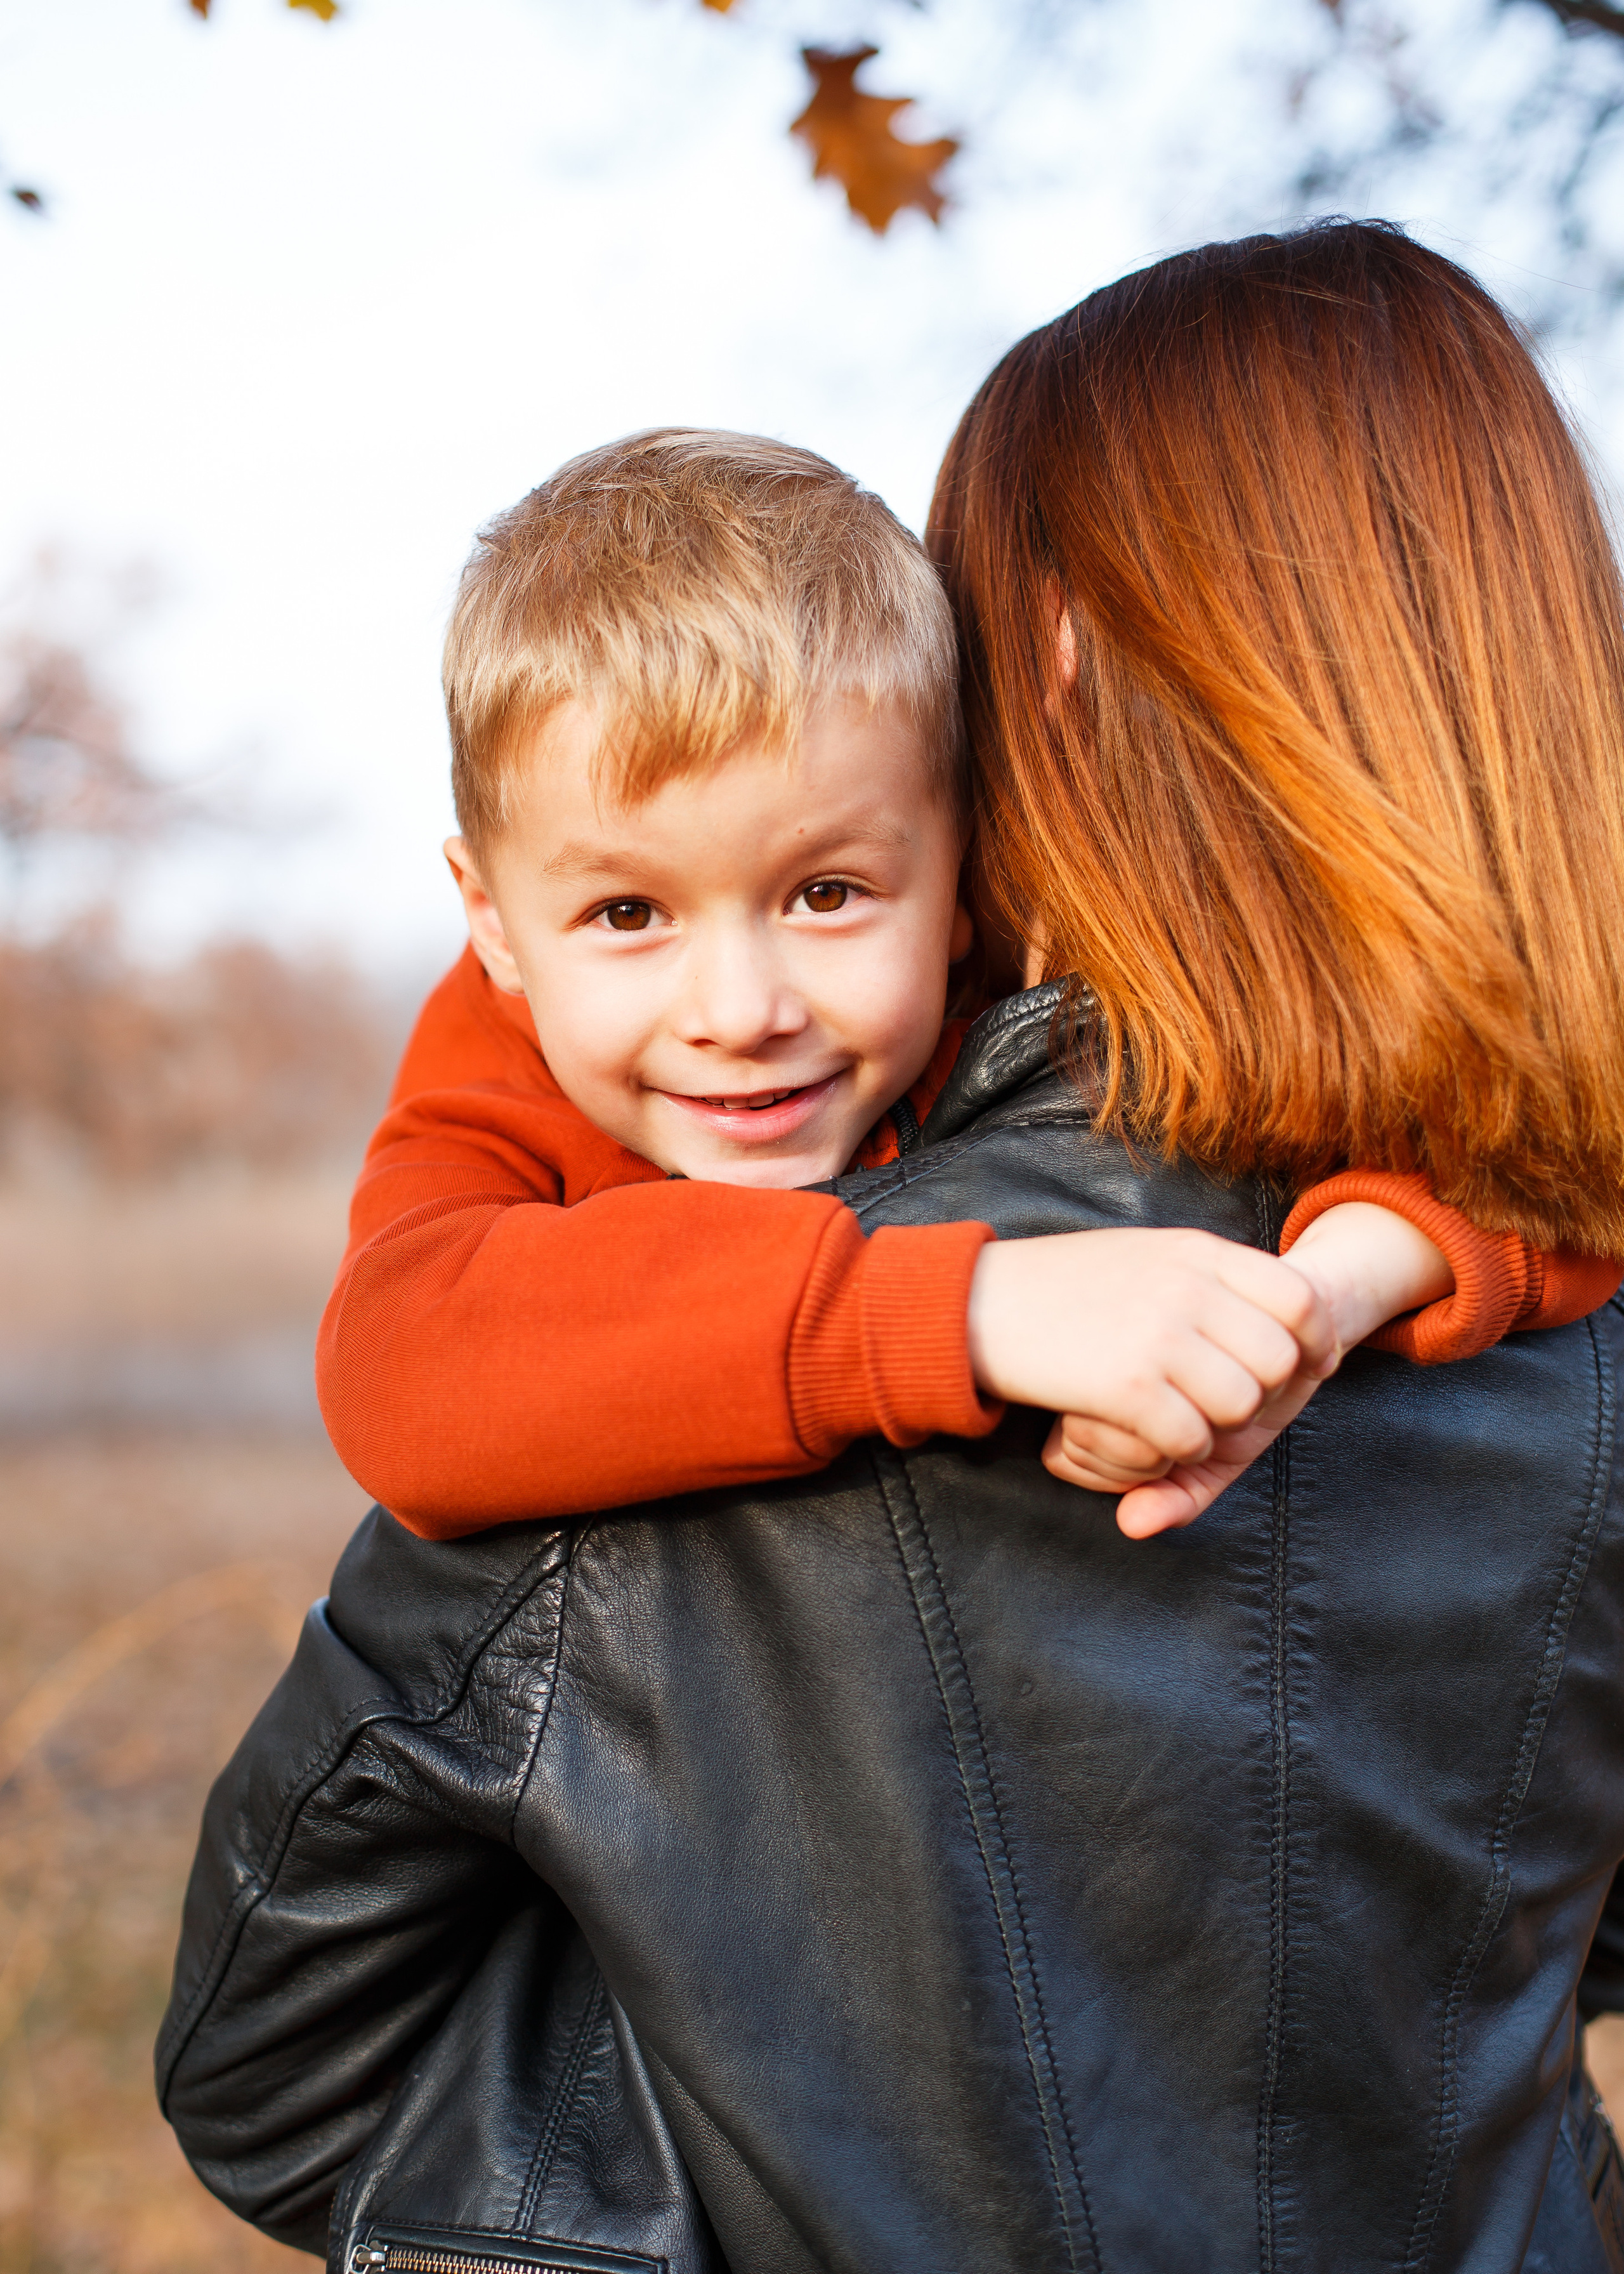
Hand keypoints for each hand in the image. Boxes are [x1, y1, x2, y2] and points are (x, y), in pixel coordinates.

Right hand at [1041, 1201, 1454, 1536]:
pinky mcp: (1127, 1385)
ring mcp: (1159, 1335)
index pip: (1301, 1299)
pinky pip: (1191, 1441)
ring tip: (1171, 1416)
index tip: (1298, 1368)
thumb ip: (1214, 1279)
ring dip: (1213, 1428)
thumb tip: (1288, 1313)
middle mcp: (1188, 1287)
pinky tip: (1138, 1432)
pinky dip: (1172, 1453)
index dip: (1313, 1344)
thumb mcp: (1149, 1256)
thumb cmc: (1066, 1286)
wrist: (978, 1304)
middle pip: (1279, 1363)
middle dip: (1260, 1397)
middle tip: (1215, 1403)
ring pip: (1240, 1407)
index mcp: (1199, 1252)